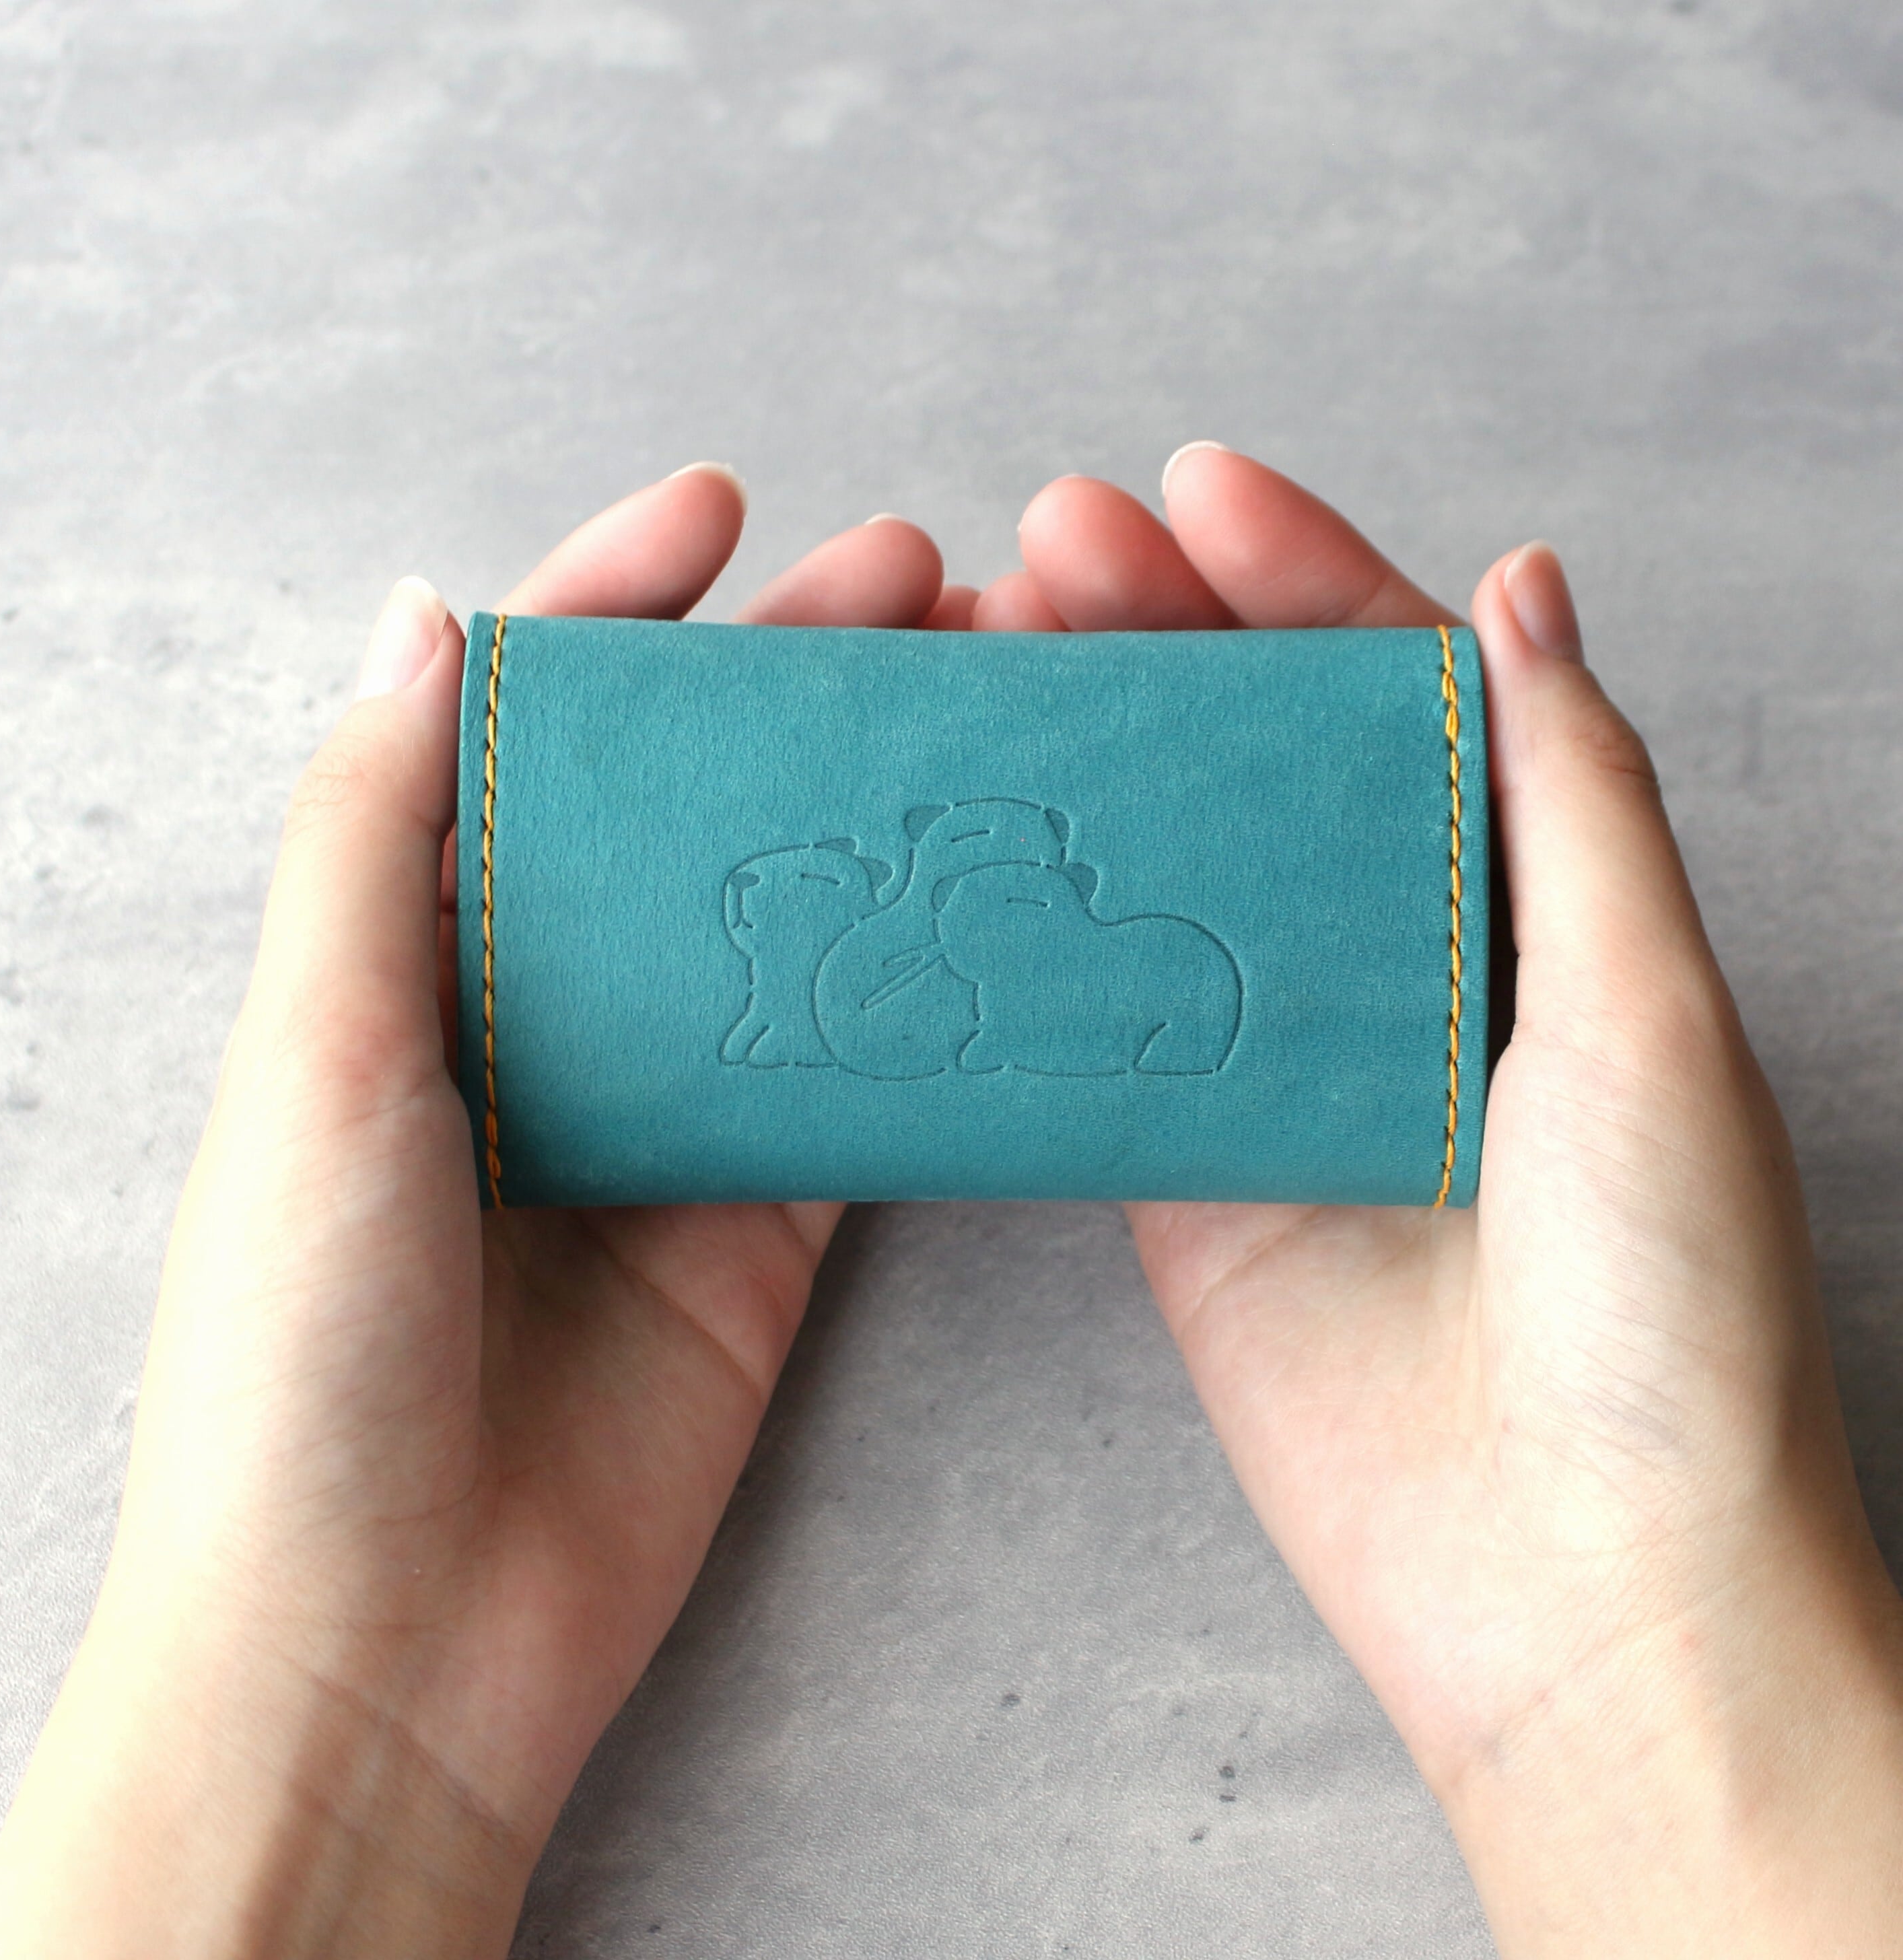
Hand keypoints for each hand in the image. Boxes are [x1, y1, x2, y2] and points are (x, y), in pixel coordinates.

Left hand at [0, 472, 962, 1959]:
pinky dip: (926, 994)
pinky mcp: (761, 1228)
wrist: (390, 1641)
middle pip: (688, 806)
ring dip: (880, 817)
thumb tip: (421, 620)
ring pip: (795, 922)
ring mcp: (665, 1120)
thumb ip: (372, 837)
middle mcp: (544, 1018)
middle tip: (928, 586)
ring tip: (989, 707)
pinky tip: (999, 909)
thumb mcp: (320, 1060)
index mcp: (414, 954)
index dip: (620, 602)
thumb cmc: (306, 1353)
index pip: (528, 729)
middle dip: (796, 682)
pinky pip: (858, 1080)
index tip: (726, 511)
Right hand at [994, 448, 1902, 1956]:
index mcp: (1530, 907)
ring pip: (1167, 869)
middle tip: (1045, 546)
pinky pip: (1101, 1023)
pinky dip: (1037, 930)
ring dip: (1088, 755)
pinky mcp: (1187, 1173)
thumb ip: (1574, 798)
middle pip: (1264, 759)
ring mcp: (1280, 1066)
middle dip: (1162, 635)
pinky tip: (973, 841)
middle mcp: (1400, 970)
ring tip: (987, 650)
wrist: (1579, 1587)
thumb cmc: (1665, 1310)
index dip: (1307, 576)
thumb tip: (1529, 585)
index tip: (1197, 490)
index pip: (1406, 693)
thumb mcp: (1648, 1016)